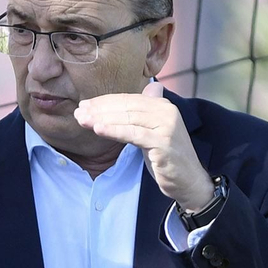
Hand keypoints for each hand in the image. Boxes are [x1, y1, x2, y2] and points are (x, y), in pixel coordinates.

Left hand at [73, 80, 213, 210]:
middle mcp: (167, 111)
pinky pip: (134, 134)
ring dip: (102, 118)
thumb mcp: (152, 132)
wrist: (188, 181)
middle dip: (99, 110)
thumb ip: (145, 113)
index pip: (128, 99)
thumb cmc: (166, 157)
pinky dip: (114, 130)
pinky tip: (98, 129)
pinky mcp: (163, 142)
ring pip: (128, 118)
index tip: (84, 106)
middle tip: (78, 113)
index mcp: (162, 106)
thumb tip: (150, 87)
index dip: (104, 102)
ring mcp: (167, 126)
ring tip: (82, 120)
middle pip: (126, 107)